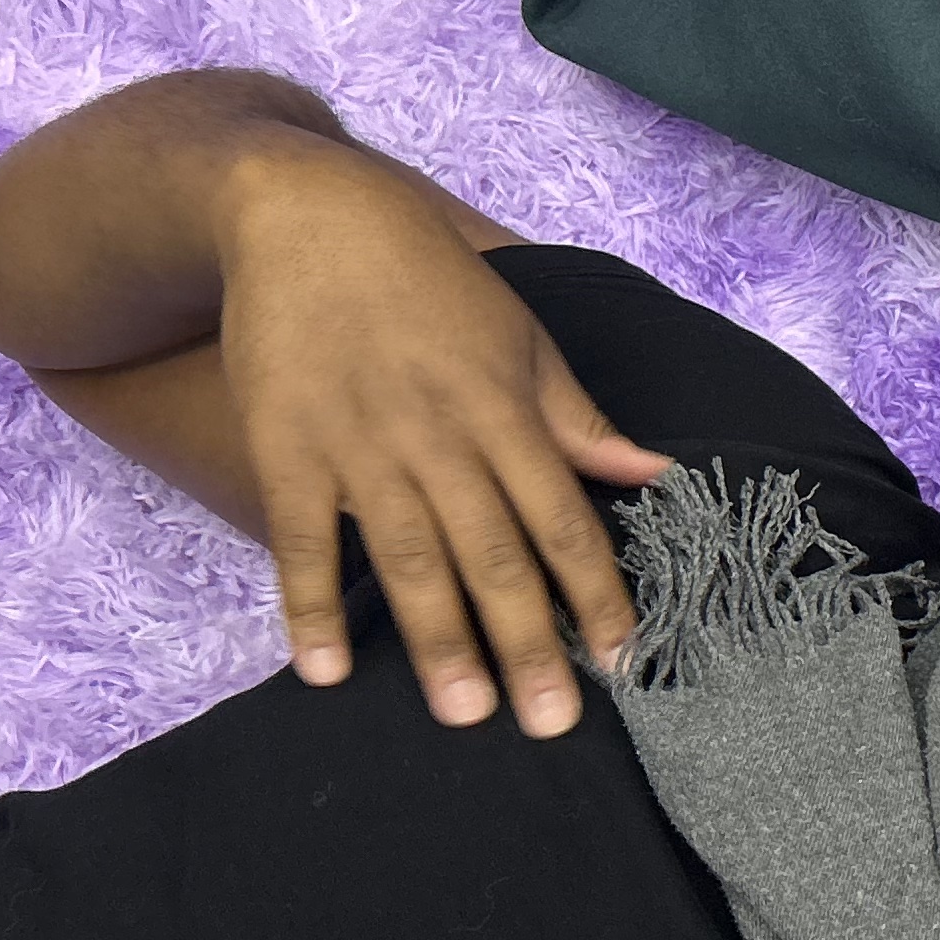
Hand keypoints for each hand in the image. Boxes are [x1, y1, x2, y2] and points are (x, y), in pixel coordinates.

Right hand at [217, 144, 665, 732]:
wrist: (306, 216)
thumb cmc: (428, 281)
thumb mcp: (521, 337)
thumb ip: (577, 418)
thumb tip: (652, 470)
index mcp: (506, 412)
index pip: (565, 523)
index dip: (597, 596)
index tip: (624, 660)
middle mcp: (440, 439)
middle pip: (494, 557)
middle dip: (528, 644)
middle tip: (552, 723)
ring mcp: (360, 448)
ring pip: (409, 560)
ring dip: (438, 641)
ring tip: (465, 713)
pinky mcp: (288, 450)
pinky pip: (301, 541)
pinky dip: (311, 605)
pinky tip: (326, 670)